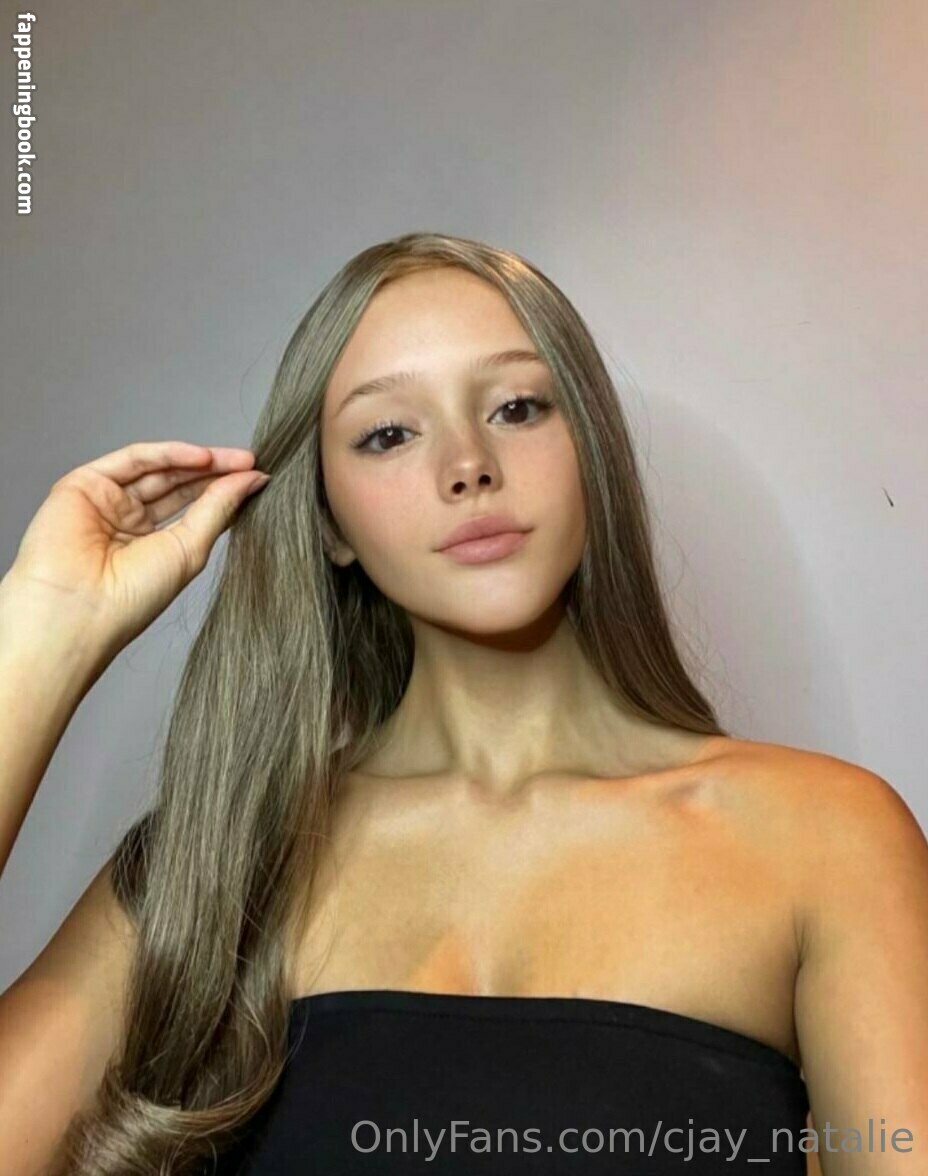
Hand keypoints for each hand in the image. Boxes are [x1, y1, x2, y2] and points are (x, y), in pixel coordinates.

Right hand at [3, 440, 269, 653]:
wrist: (79, 607)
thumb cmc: (131, 597)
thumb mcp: (189, 549)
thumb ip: (218, 509)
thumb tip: (251, 480)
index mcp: (151, 546)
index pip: (193, 508)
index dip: (225, 492)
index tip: (258, 480)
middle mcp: (127, 522)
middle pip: (177, 485)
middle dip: (216, 472)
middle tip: (250, 462)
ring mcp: (105, 502)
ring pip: (158, 469)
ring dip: (197, 461)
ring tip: (236, 459)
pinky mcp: (84, 484)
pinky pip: (132, 461)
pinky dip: (167, 454)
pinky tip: (201, 458)